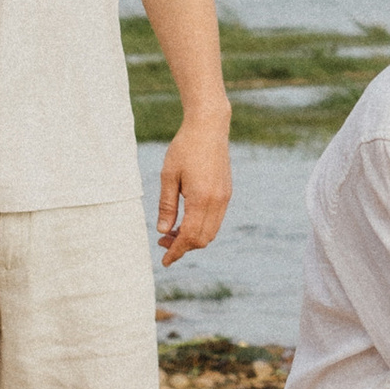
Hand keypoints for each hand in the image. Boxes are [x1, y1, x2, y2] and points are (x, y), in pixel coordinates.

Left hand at [157, 106, 232, 261]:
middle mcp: (217, 202)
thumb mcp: (168, 176)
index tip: (164, 261)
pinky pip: (215, 220)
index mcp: (202, 199)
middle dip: (183, 247)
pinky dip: (201, 227)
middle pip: (202, 239)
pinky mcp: (226, 193)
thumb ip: (166, 205)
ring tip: (172, 231)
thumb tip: (163, 231)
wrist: (208, 127)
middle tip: (162, 241)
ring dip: (192, 237)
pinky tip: (185, 219)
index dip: (176, 252)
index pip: (189, 236)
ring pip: (211, 232)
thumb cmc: (185, 148)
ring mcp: (224, 198)